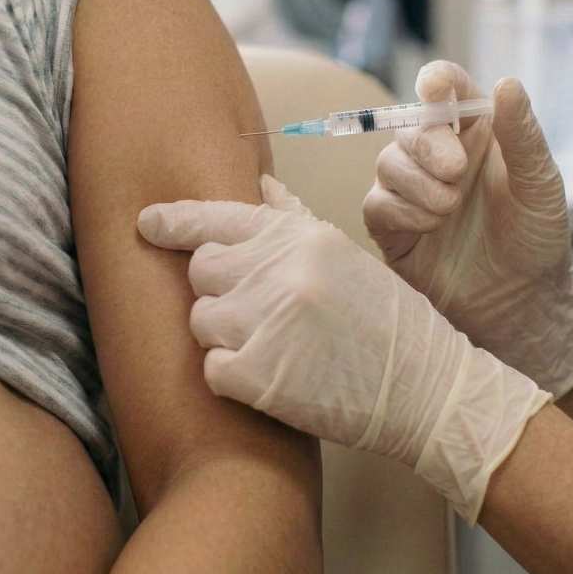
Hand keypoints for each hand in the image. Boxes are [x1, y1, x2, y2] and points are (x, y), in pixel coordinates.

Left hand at [138, 175, 548, 523]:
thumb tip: (259, 186)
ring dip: (226, 337)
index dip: (174, 221)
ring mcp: (266, 323)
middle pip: (201, 271)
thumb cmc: (385, 320)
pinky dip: (233, 378)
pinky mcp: (258, 376)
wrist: (426, 387)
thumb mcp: (345, 255)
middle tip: (261, 313)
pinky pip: (211, 369)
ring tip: (276, 348)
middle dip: (221, 292)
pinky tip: (273, 379)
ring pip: (201, 321)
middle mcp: (278, 271)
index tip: (147, 222)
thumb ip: (294, 220)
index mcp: (299, 237)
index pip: (216, 218)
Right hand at [362, 61, 572, 398]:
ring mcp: (412, 188)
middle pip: (409, 124)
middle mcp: (439, 154)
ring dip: (418, 183)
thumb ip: (523, 136)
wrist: (518, 304)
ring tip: (450, 209)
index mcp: (476, 132)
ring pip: (387, 162)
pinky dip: (402, 210)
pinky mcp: (391, 225)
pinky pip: (376, 202)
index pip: (446, 89)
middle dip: (428, 144)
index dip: (436, 82)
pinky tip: (430, 226)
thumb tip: (506, 83)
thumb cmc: (536, 240)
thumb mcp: (540, 186)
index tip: (436, 89)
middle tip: (455, 171)